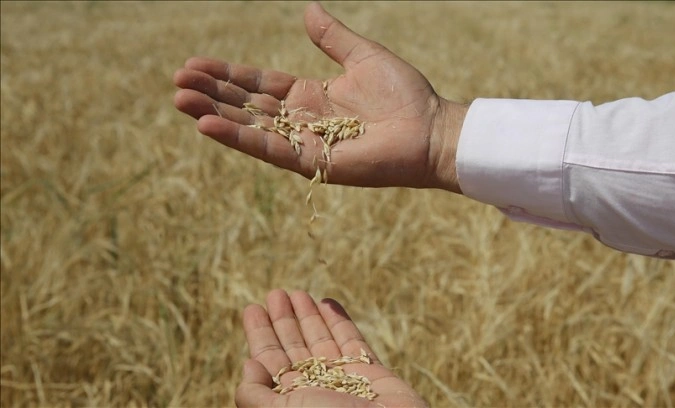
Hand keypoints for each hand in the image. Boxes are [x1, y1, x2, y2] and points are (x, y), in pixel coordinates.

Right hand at [174, 2, 465, 192]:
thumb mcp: (363, 56)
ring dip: (215, 114)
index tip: (195, 63)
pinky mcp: (312, 162)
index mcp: (311, 96)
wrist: (431, 128)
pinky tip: (209, 124)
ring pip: (251, 128)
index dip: (228, 75)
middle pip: (247, 106)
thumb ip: (332, 38)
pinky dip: (239, 137)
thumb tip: (307, 8)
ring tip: (180, 100)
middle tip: (177, 81)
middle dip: (212, 93)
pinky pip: (269, 149)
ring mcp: (305, 144)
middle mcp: (303, 121)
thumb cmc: (405, 94)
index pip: (259, 85)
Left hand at [236, 289, 426, 407]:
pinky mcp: (373, 374)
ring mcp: (346, 382)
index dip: (260, 335)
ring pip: (323, 342)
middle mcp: (317, 391)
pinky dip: (340, 321)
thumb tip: (248, 367)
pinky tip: (328, 302)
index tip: (252, 308)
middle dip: (284, 320)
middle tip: (276, 294)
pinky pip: (354, 342)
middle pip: (295, 349)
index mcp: (291, 401)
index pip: (270, 362)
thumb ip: (256, 395)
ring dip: (309, 317)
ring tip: (298, 293)